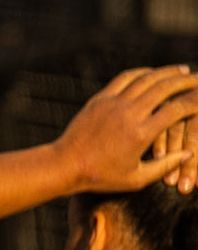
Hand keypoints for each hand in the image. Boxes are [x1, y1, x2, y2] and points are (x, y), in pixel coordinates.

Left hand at [54, 66, 197, 193]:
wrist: (64, 166)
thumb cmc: (101, 177)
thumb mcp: (136, 179)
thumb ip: (165, 166)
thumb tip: (189, 153)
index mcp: (141, 134)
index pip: (177, 109)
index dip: (195, 101)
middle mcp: (129, 114)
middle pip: (165, 87)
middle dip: (186, 80)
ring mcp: (113, 104)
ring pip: (146, 79)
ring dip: (166, 72)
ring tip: (180, 71)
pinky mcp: (100, 99)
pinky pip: (125, 78)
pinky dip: (142, 73)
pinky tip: (152, 73)